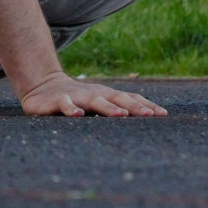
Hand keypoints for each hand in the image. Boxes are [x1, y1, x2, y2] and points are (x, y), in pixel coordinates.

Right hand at [19, 73, 167, 118]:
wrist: (43, 86)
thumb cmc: (78, 100)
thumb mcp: (98, 104)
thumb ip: (116, 111)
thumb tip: (145, 121)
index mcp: (107, 95)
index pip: (131, 99)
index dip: (147, 106)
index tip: (164, 115)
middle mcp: (96, 94)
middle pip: (118, 98)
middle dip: (135, 107)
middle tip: (151, 116)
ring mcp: (78, 96)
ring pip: (95, 100)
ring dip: (109, 107)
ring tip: (122, 115)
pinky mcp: (58, 100)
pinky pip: (66, 104)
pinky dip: (72, 109)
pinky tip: (78, 115)